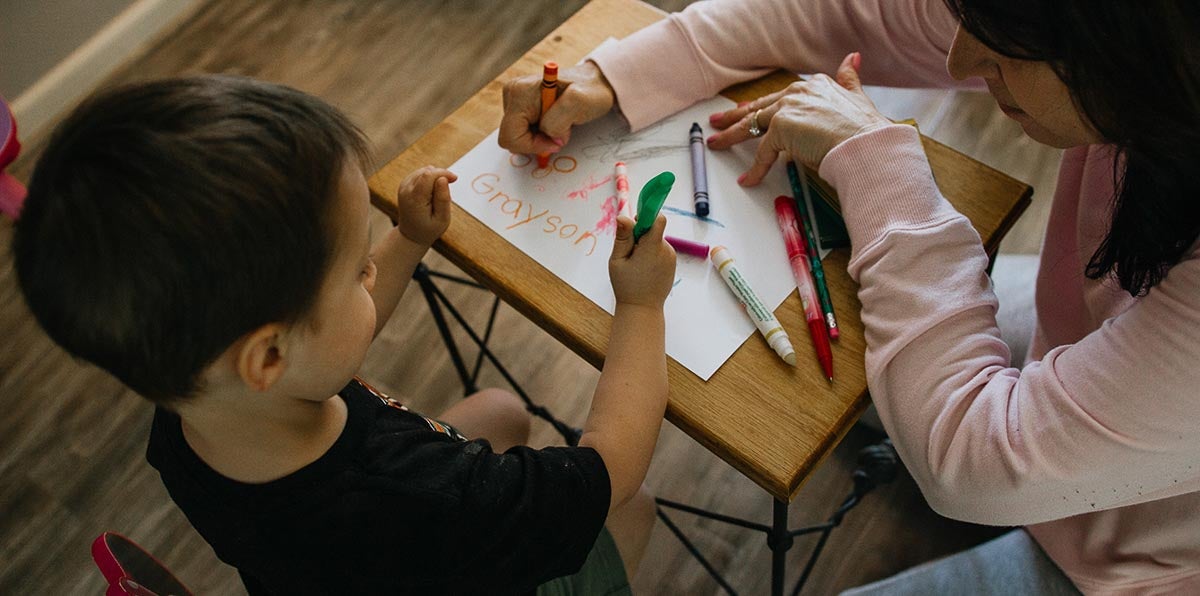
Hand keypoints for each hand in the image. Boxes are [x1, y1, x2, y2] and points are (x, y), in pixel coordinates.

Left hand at [395, 166, 455, 245]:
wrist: (411, 235)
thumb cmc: (428, 229)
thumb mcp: (442, 219)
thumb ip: (443, 199)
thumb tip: (443, 179)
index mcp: (414, 199)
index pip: (428, 175)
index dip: (444, 173)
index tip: (454, 179)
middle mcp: (406, 190)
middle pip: (427, 171)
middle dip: (441, 176)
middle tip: (446, 193)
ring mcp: (404, 186)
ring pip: (424, 171)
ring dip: (435, 178)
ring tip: (438, 196)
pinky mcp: (405, 184)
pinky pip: (421, 173)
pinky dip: (430, 179)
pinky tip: (432, 192)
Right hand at [499, 61, 614, 155]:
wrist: (594, 84)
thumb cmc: (590, 91)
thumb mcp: (579, 103)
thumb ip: (558, 121)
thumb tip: (548, 137)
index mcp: (520, 91)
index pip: (511, 135)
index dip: (533, 145)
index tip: (556, 140)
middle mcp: (512, 93)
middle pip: (511, 138)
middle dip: (536, 142)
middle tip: (560, 133)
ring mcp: (514, 100)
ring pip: (516, 137)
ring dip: (539, 138)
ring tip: (559, 124)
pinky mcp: (519, 107)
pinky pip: (522, 133)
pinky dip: (539, 135)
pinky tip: (553, 123)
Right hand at [608, 214, 675, 307]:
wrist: (643, 309)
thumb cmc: (626, 286)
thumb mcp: (617, 260)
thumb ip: (622, 237)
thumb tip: (623, 216)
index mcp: (652, 248)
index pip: (657, 219)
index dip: (646, 216)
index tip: (635, 222)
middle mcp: (666, 250)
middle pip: (654, 229)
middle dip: (641, 234)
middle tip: (629, 251)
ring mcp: (671, 257)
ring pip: (656, 239)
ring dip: (645, 245)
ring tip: (635, 264)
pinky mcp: (672, 263)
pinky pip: (660, 249)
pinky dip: (651, 253)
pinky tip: (643, 268)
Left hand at [707, 52, 890, 185]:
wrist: (866, 145)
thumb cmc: (865, 131)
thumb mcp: (858, 98)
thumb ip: (850, 79)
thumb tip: (853, 59)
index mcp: (814, 85)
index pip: (779, 97)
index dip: (761, 106)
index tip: (747, 110)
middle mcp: (798, 91)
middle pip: (759, 107)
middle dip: (735, 116)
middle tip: (717, 121)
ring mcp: (787, 108)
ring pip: (752, 124)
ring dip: (731, 135)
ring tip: (716, 144)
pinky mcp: (781, 128)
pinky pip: (762, 153)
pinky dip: (755, 169)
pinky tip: (748, 179)